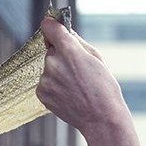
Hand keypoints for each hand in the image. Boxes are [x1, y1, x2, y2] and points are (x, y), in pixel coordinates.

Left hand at [36, 16, 126, 135]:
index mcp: (69, 50)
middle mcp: (53, 63)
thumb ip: (78, 42)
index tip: (56, 30)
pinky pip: (45, 82)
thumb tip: (65, 32)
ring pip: (49, 67)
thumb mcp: (97, 58)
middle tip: (78, 69)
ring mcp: (45, 79)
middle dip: (61, 54)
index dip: (53, 27)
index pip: (48, 26)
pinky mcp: (41, 93)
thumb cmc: (104, 88)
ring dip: (58, 72)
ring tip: (76, 86)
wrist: (101, 119)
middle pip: (51, 49)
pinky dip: (54, 86)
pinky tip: (69, 94)